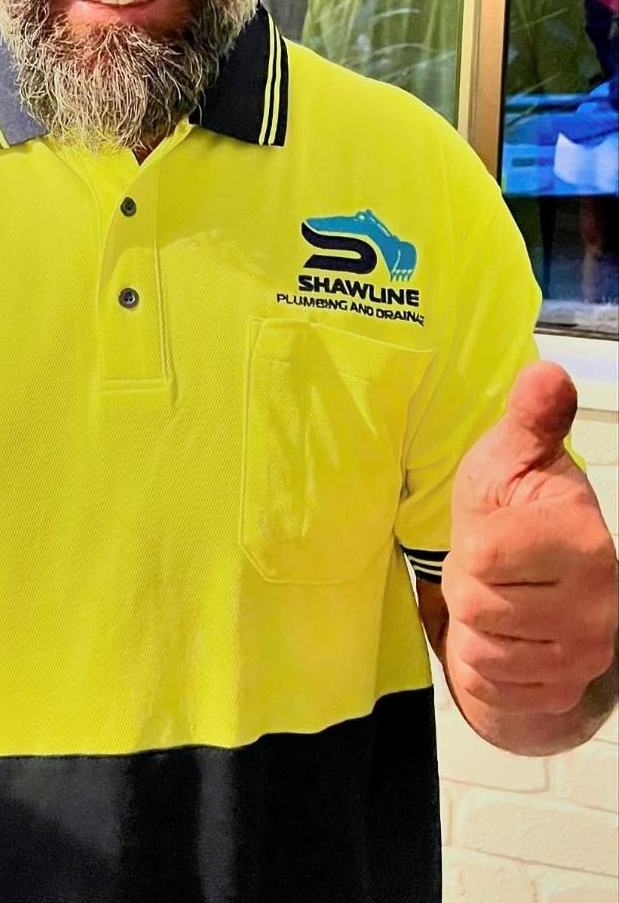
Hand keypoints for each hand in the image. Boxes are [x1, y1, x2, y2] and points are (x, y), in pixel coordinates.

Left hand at [443, 362, 617, 716]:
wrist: (532, 577)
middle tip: (494, 567)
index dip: (472, 543)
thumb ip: (531, 417)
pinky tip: (505, 634)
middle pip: (477, 607)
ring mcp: (583, 656)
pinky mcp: (562, 693)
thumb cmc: (516, 506)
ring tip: (499, 595)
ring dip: (474, 625)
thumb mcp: (513, 454)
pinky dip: (482, 665)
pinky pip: (488, 688)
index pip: (483, 558)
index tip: (496, 529)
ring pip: (479, 651)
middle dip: (470, 585)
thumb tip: (547, 373)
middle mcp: (596, 607)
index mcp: (584, 542)